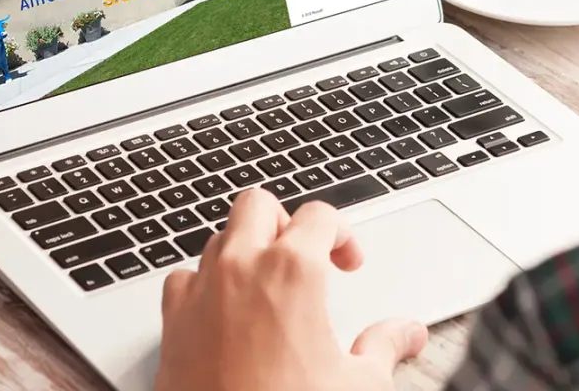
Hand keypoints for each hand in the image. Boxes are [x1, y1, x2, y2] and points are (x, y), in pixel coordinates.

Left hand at [155, 189, 427, 390]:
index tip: (348, 263)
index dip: (342, 234)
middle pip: (258, 205)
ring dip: (245, 250)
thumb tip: (407, 334)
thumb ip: (385, 346)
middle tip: (306, 260)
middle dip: (285, 224)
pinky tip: (225, 313)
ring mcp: (199, 292)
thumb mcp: (359, 385)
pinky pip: (184, 278)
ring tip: (270, 287)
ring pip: (219, 238)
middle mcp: (240, 268)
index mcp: (292, 271)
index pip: (318, 215)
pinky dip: (205, 284)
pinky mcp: (172, 322)